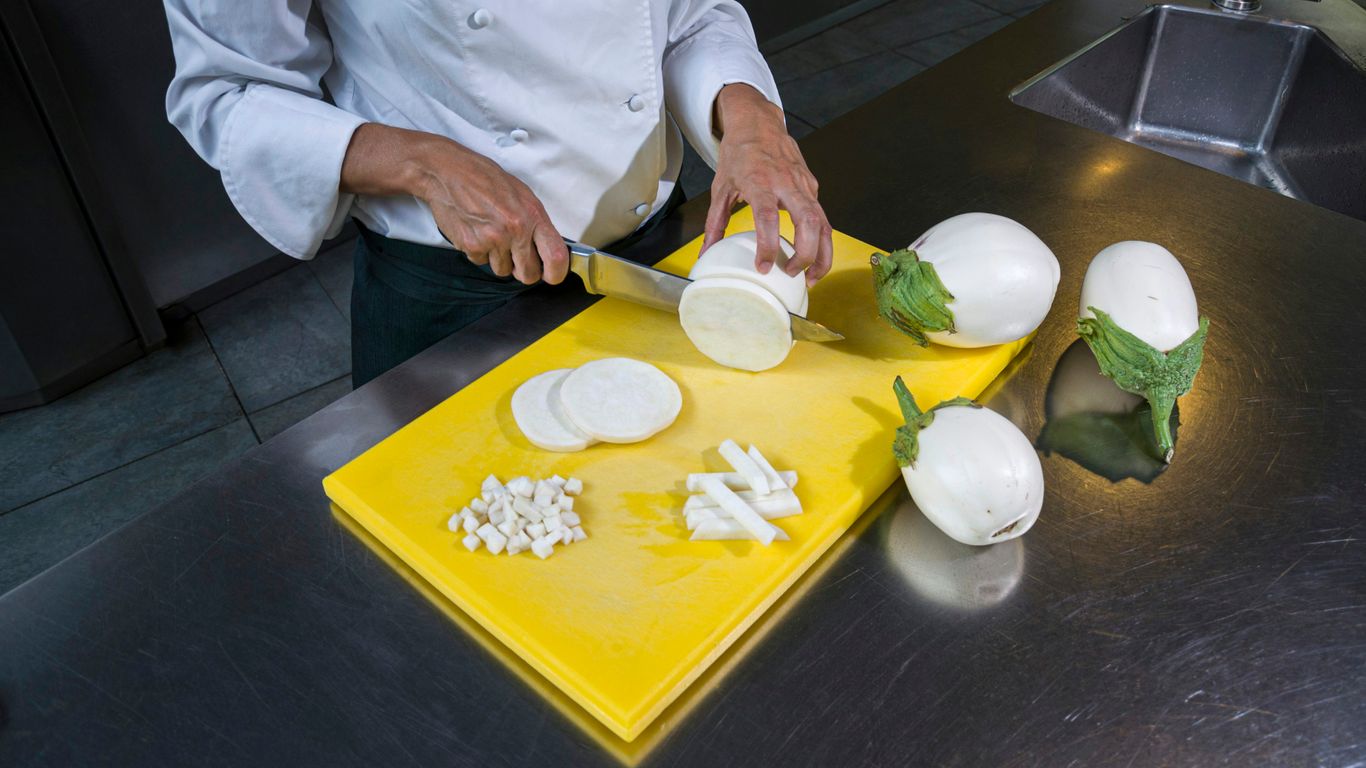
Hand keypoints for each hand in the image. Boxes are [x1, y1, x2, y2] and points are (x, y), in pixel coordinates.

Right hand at [340, 123, 567, 284]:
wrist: (449, 172)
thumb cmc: (486, 180)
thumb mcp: (522, 195)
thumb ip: (537, 223)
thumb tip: (548, 248)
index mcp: (533, 216)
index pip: (556, 257)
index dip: (556, 274)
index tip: (552, 275)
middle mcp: (515, 231)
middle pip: (528, 274)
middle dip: (523, 270)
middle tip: (517, 257)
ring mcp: (492, 240)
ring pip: (503, 271)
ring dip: (499, 259)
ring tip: (492, 234)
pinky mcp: (471, 246)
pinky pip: (482, 263)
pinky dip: (480, 252)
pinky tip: (477, 231)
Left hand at [706, 84, 832, 284]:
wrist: (759, 123)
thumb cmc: (739, 152)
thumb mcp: (721, 186)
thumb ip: (714, 223)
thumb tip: (707, 252)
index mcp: (760, 181)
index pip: (768, 217)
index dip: (768, 245)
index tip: (765, 267)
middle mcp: (786, 182)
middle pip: (807, 221)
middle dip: (805, 254)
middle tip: (791, 274)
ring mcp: (804, 184)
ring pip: (823, 222)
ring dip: (821, 254)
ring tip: (811, 278)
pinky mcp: (812, 187)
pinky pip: (823, 217)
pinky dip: (822, 241)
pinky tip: (812, 258)